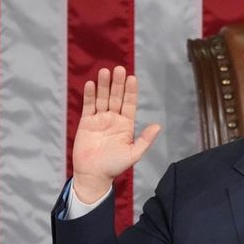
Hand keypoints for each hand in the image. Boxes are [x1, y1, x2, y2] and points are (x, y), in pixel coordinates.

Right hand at [71, 66, 160, 201]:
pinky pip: (88, 106)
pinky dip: (89, 95)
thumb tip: (157, 126)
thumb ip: (145, 140)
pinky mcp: (86, 122)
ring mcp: (100, 119)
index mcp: (126, 125)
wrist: (93, 175)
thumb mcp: (133, 154)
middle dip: (117, 84)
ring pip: (102, 99)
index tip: (132, 78)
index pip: (129, 104)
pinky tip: (91, 84)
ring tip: (105, 71)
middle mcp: (114, 119)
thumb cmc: (114, 166)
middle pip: (116, 97)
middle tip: (119, 69)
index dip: (130, 91)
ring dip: (104, 85)